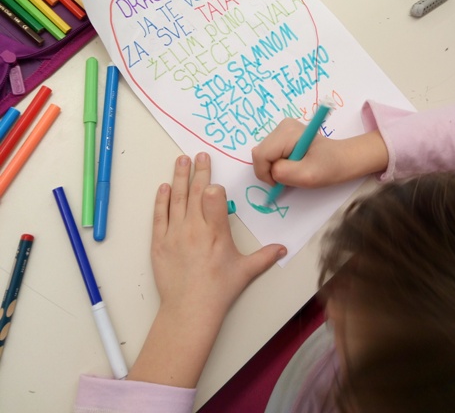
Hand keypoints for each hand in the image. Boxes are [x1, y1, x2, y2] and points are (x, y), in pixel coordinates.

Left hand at [127, 152, 286, 387]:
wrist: (189, 310)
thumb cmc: (219, 290)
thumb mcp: (245, 272)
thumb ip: (265, 257)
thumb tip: (283, 248)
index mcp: (216, 233)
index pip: (213, 199)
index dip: (214, 188)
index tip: (214, 180)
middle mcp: (195, 229)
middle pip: (196, 193)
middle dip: (198, 171)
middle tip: (200, 154)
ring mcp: (175, 234)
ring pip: (177, 199)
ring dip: (179, 177)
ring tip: (181, 160)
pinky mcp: (159, 242)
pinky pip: (160, 216)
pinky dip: (162, 200)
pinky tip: (164, 186)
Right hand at [252, 119, 388, 188]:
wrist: (342, 159)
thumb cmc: (329, 167)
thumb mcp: (308, 176)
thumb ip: (285, 173)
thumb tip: (271, 171)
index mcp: (288, 132)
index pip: (261, 155)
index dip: (265, 173)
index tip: (280, 183)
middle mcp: (282, 125)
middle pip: (260, 153)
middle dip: (270, 170)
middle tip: (289, 177)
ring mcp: (282, 128)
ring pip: (263, 154)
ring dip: (273, 167)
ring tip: (294, 169)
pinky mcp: (282, 134)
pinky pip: (268, 153)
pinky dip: (276, 163)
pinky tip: (291, 164)